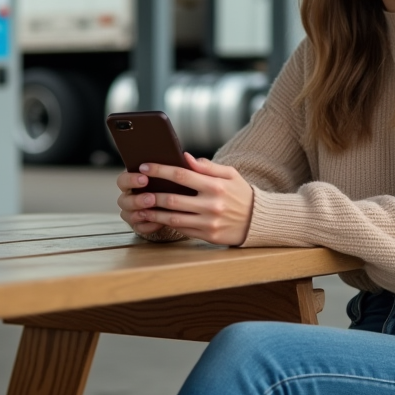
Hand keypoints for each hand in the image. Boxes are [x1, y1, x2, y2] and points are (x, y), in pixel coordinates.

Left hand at [116, 153, 254, 245]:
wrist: (258, 221)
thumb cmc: (240, 193)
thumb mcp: (230, 174)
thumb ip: (208, 166)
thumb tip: (185, 157)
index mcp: (216, 186)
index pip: (181, 175)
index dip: (160, 170)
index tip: (144, 167)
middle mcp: (212, 205)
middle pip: (173, 199)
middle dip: (151, 195)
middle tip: (136, 190)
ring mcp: (209, 223)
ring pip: (173, 219)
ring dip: (153, 213)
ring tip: (139, 208)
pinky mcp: (208, 236)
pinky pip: (182, 230)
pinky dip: (167, 225)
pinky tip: (155, 219)